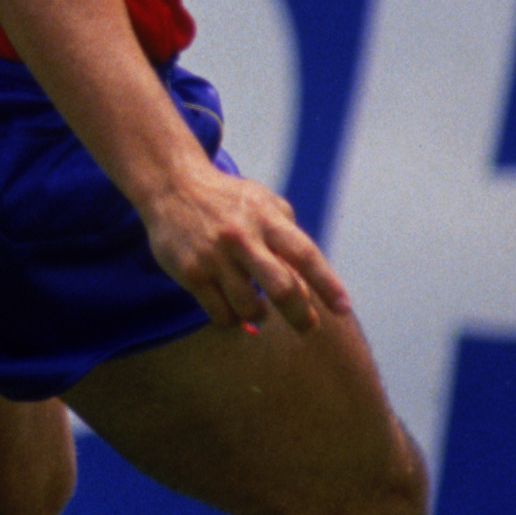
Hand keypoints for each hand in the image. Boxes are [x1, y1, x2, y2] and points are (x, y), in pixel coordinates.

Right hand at [137, 162, 353, 338]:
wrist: (172, 186)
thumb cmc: (230, 202)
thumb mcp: (266, 206)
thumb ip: (289, 242)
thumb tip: (308, 290)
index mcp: (266, 219)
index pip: (304, 255)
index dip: (327, 284)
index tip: (342, 307)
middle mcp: (241, 237)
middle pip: (281, 288)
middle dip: (300, 315)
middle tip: (308, 327)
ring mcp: (214, 256)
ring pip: (250, 308)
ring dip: (260, 316)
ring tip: (257, 308)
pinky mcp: (190, 273)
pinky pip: (221, 313)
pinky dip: (232, 318)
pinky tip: (231, 307)